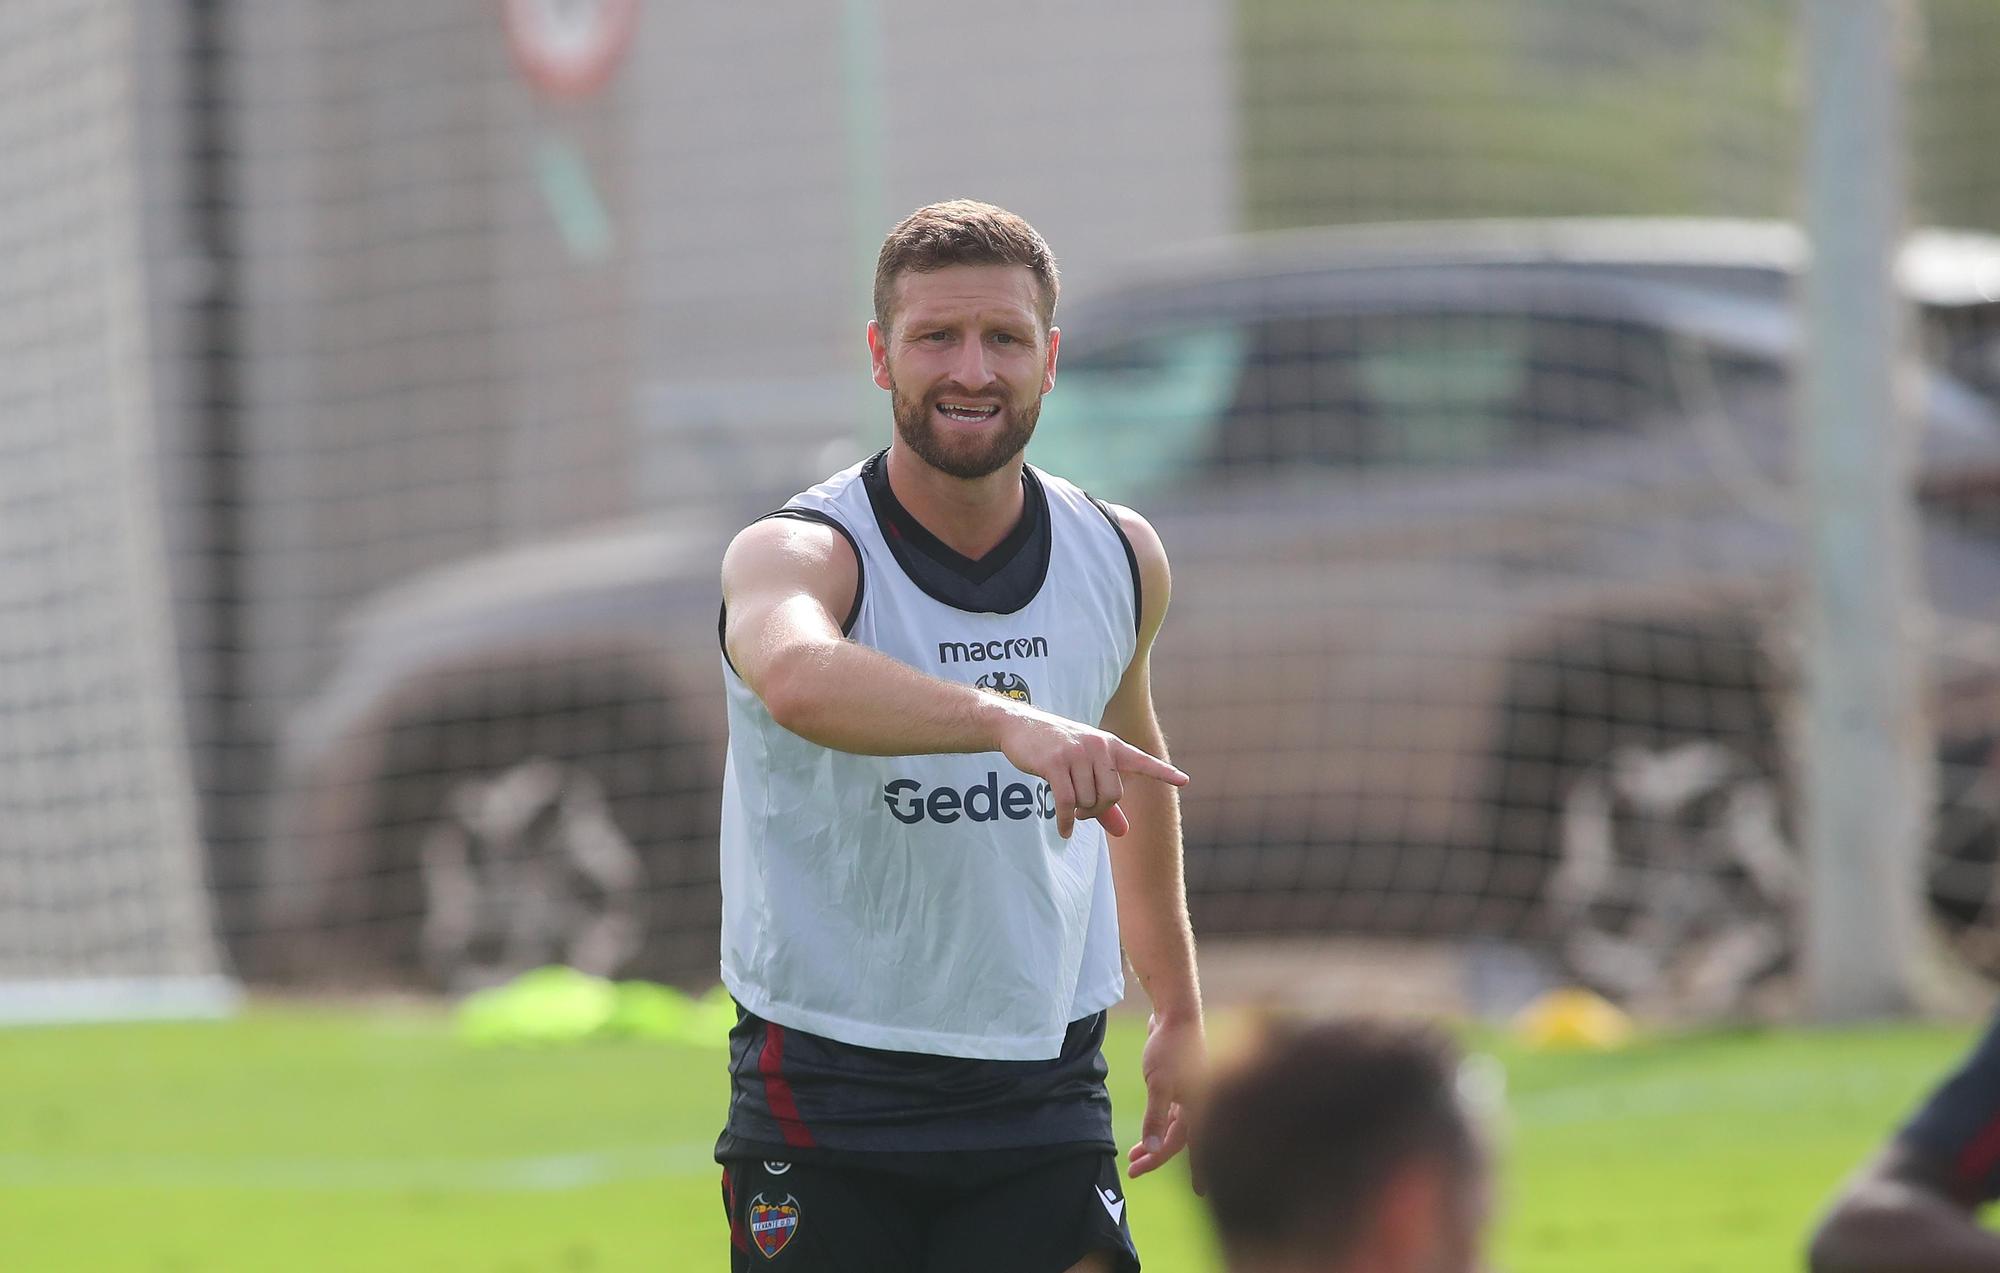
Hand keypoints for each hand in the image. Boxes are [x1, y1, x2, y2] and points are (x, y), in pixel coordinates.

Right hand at [994, 705, 1187, 838]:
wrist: (1020, 727)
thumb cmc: (1057, 749)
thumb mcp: (1084, 770)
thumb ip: (1105, 803)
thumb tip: (1124, 833)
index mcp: (1110, 746)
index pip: (1142, 761)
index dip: (1163, 772)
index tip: (1184, 781)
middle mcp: (1098, 747)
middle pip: (1112, 795)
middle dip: (1098, 811)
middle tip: (1084, 812)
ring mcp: (1076, 753)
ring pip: (1088, 801)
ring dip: (1078, 813)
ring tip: (1069, 807)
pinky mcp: (1055, 763)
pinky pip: (1067, 803)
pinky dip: (1066, 821)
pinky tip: (1064, 830)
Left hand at [1128, 1011, 1203, 1182]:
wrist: (1175, 1012)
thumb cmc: (1170, 1046)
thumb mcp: (1158, 1084)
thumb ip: (1156, 1117)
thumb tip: (1153, 1148)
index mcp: (1199, 1105)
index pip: (1188, 1145)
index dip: (1180, 1166)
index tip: (1183, 1187)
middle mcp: (1197, 1101)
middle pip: (1177, 1137)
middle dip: (1156, 1155)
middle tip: (1135, 1170)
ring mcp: (1188, 1091)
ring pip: (1172, 1125)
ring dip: (1154, 1140)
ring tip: (1133, 1155)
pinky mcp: (1179, 1082)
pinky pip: (1169, 1112)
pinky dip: (1158, 1123)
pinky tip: (1148, 1129)